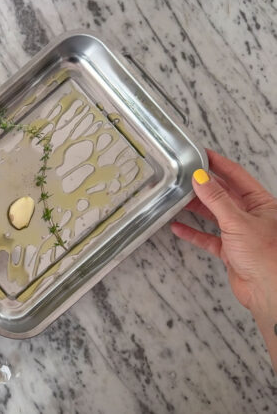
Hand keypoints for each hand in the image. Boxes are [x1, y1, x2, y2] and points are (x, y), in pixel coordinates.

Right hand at [171, 149, 276, 370]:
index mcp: (261, 203)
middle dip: (204, 186)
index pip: (237, 176)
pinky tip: (178, 227)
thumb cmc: (266, 255)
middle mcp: (252, 216)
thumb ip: (216, 199)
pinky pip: (207, 238)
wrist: (269, 291)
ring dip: (196, 208)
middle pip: (223, 195)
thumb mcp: (238, 221)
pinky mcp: (230, 251)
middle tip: (183, 175)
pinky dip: (193, 233)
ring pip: (214, 215)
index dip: (218, 164)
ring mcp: (240, 233)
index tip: (201, 154)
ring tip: (177, 198)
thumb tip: (200, 177)